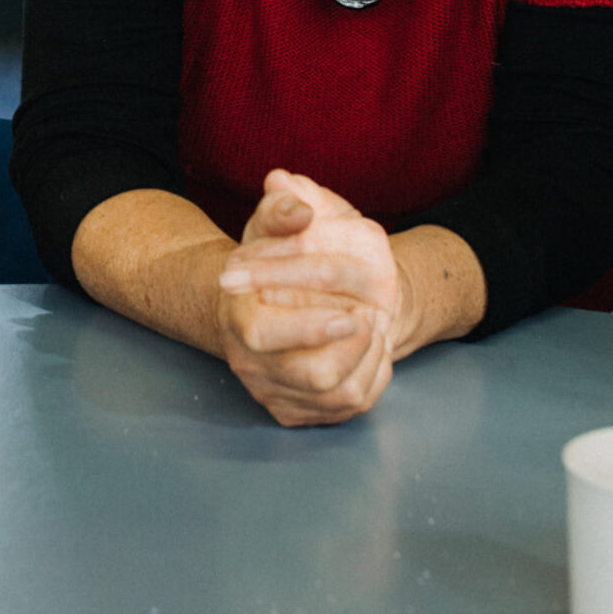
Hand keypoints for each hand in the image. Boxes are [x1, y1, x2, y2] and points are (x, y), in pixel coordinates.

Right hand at [216, 168, 398, 427]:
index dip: (309, 328)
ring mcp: (270, 390)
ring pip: (333, 397)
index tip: (351, 315)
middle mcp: (247, 359)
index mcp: (236, 312)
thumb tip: (296, 203)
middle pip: (306, 375)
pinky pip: (344, 410)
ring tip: (376, 328)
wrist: (266, 298)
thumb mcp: (273, 222)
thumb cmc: (274, 254)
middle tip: (372, 321)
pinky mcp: (294, 410)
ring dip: (366, 362)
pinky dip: (369, 380)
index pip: (262, 333)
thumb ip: (283, 207)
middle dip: (350, 351)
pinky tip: (372, 350)